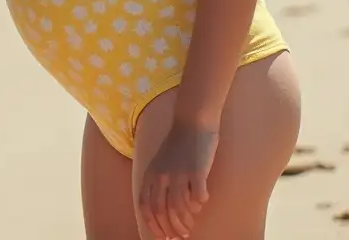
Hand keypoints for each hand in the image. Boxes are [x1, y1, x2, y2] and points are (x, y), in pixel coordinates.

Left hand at [137, 121, 216, 238]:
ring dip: (186, 221)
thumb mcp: (160, 163)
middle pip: (162, 211)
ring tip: (191, 224)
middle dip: (171, 229)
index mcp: (150, 173)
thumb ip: (160, 184)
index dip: (153, 225)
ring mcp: (179, 173)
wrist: (192, 120)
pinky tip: (202, 201)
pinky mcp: (196, 170)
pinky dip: (200, 204)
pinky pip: (198, 196)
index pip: (146, 206)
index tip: (163, 238)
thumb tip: (165, 213)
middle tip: (182, 235)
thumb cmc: (178, 145)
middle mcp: (161, 175)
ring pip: (179, 208)